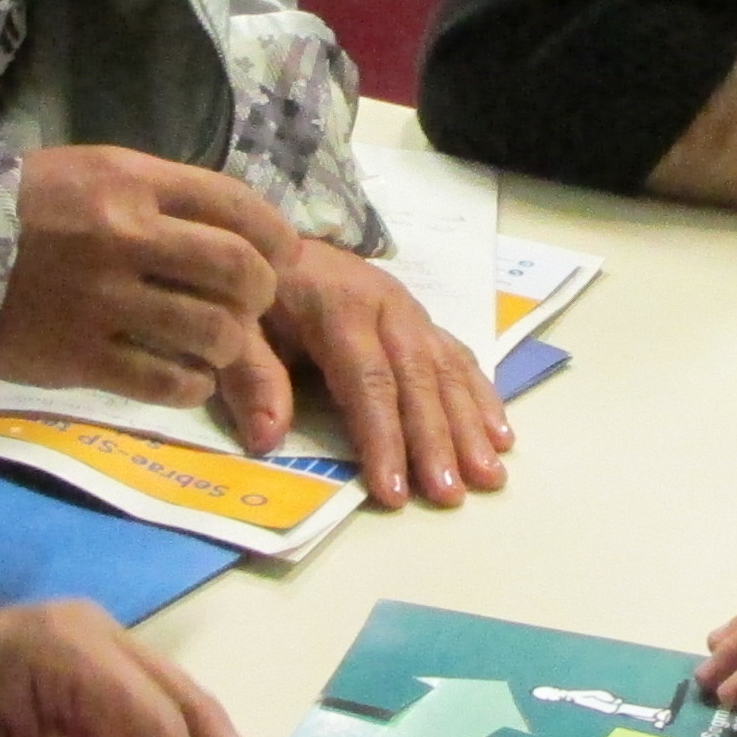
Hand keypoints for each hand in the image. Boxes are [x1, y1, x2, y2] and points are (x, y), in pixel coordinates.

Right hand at [0, 143, 295, 409]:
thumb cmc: (18, 210)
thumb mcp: (89, 174)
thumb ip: (158, 196)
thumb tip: (235, 229)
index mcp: (129, 182)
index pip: (235, 204)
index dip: (274, 235)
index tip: (282, 255)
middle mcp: (124, 236)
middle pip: (238, 270)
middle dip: (261, 293)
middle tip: (252, 305)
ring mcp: (104, 301)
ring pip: (213, 332)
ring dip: (229, 344)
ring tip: (215, 344)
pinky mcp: (82, 357)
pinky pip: (170, 381)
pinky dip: (192, 383)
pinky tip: (183, 375)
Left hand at [228, 239, 512, 507]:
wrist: (277, 241)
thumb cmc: (256, 292)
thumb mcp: (237, 325)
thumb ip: (251, 375)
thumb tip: (267, 439)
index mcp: (339, 308)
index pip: (368, 382)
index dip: (383, 438)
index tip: (393, 492)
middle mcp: (388, 308)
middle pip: (418, 381)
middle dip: (437, 441)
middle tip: (451, 495)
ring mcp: (412, 313)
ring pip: (447, 372)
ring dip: (470, 426)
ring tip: (489, 476)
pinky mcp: (422, 321)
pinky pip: (459, 359)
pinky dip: (481, 397)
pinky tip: (500, 434)